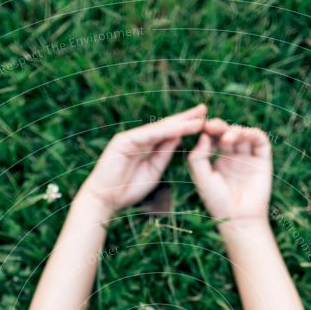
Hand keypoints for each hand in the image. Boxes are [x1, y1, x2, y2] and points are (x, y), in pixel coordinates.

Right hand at [80, 103, 207, 213]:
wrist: (105, 200)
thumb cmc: (127, 190)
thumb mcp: (154, 171)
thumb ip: (165, 154)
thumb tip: (179, 137)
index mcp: (146, 147)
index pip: (169, 134)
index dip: (186, 127)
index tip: (205, 122)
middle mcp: (139, 139)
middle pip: (166, 126)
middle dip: (186, 118)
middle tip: (205, 109)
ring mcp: (131, 137)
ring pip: (159, 128)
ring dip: (180, 122)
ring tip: (199, 117)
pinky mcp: (123, 140)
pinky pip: (149, 134)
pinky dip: (165, 131)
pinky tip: (181, 127)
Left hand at [187, 118, 272, 222]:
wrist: (239, 219)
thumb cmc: (218, 202)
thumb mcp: (202, 178)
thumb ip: (198, 157)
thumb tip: (204, 135)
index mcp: (218, 162)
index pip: (213, 139)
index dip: (208, 131)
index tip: (200, 127)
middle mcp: (234, 158)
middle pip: (227, 133)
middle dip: (219, 127)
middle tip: (211, 126)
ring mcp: (248, 158)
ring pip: (243, 134)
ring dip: (234, 131)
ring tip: (226, 139)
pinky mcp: (262, 160)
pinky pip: (260, 140)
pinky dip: (252, 133)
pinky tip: (241, 136)